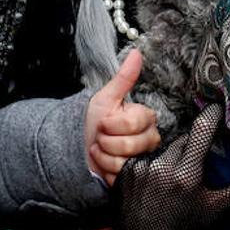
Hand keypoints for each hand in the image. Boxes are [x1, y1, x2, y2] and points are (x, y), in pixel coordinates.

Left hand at [84, 49, 159, 185]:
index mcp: (146, 118)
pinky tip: (103, 166)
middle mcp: (150, 139)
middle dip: (106, 141)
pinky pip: (120, 177)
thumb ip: (124, 78)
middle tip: (101, 138)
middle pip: (130, 144)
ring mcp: (143, 160)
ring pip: (124, 162)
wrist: (79, 147)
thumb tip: (137, 52)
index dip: (112, 124)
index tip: (104, 122)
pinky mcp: (134, 178)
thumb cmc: (94, 121)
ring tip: (100, 150)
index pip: (134, 123)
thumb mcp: (106, 98)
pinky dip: (105, 171)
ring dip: (103, 156)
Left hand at [110, 103, 229, 229]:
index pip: (201, 132)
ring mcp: (141, 167)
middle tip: (194, 164)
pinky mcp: (125, 169)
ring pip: (164, 149)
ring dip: (171, 157)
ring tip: (171, 179)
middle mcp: (163, 167)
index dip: (211, 116)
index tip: (217, 106)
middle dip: (191, 147)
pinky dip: (152, 164)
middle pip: (183, 140)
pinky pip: (144, 157)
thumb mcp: (212, 211)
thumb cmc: (181, 228)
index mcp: (186, 175)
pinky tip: (153, 181)